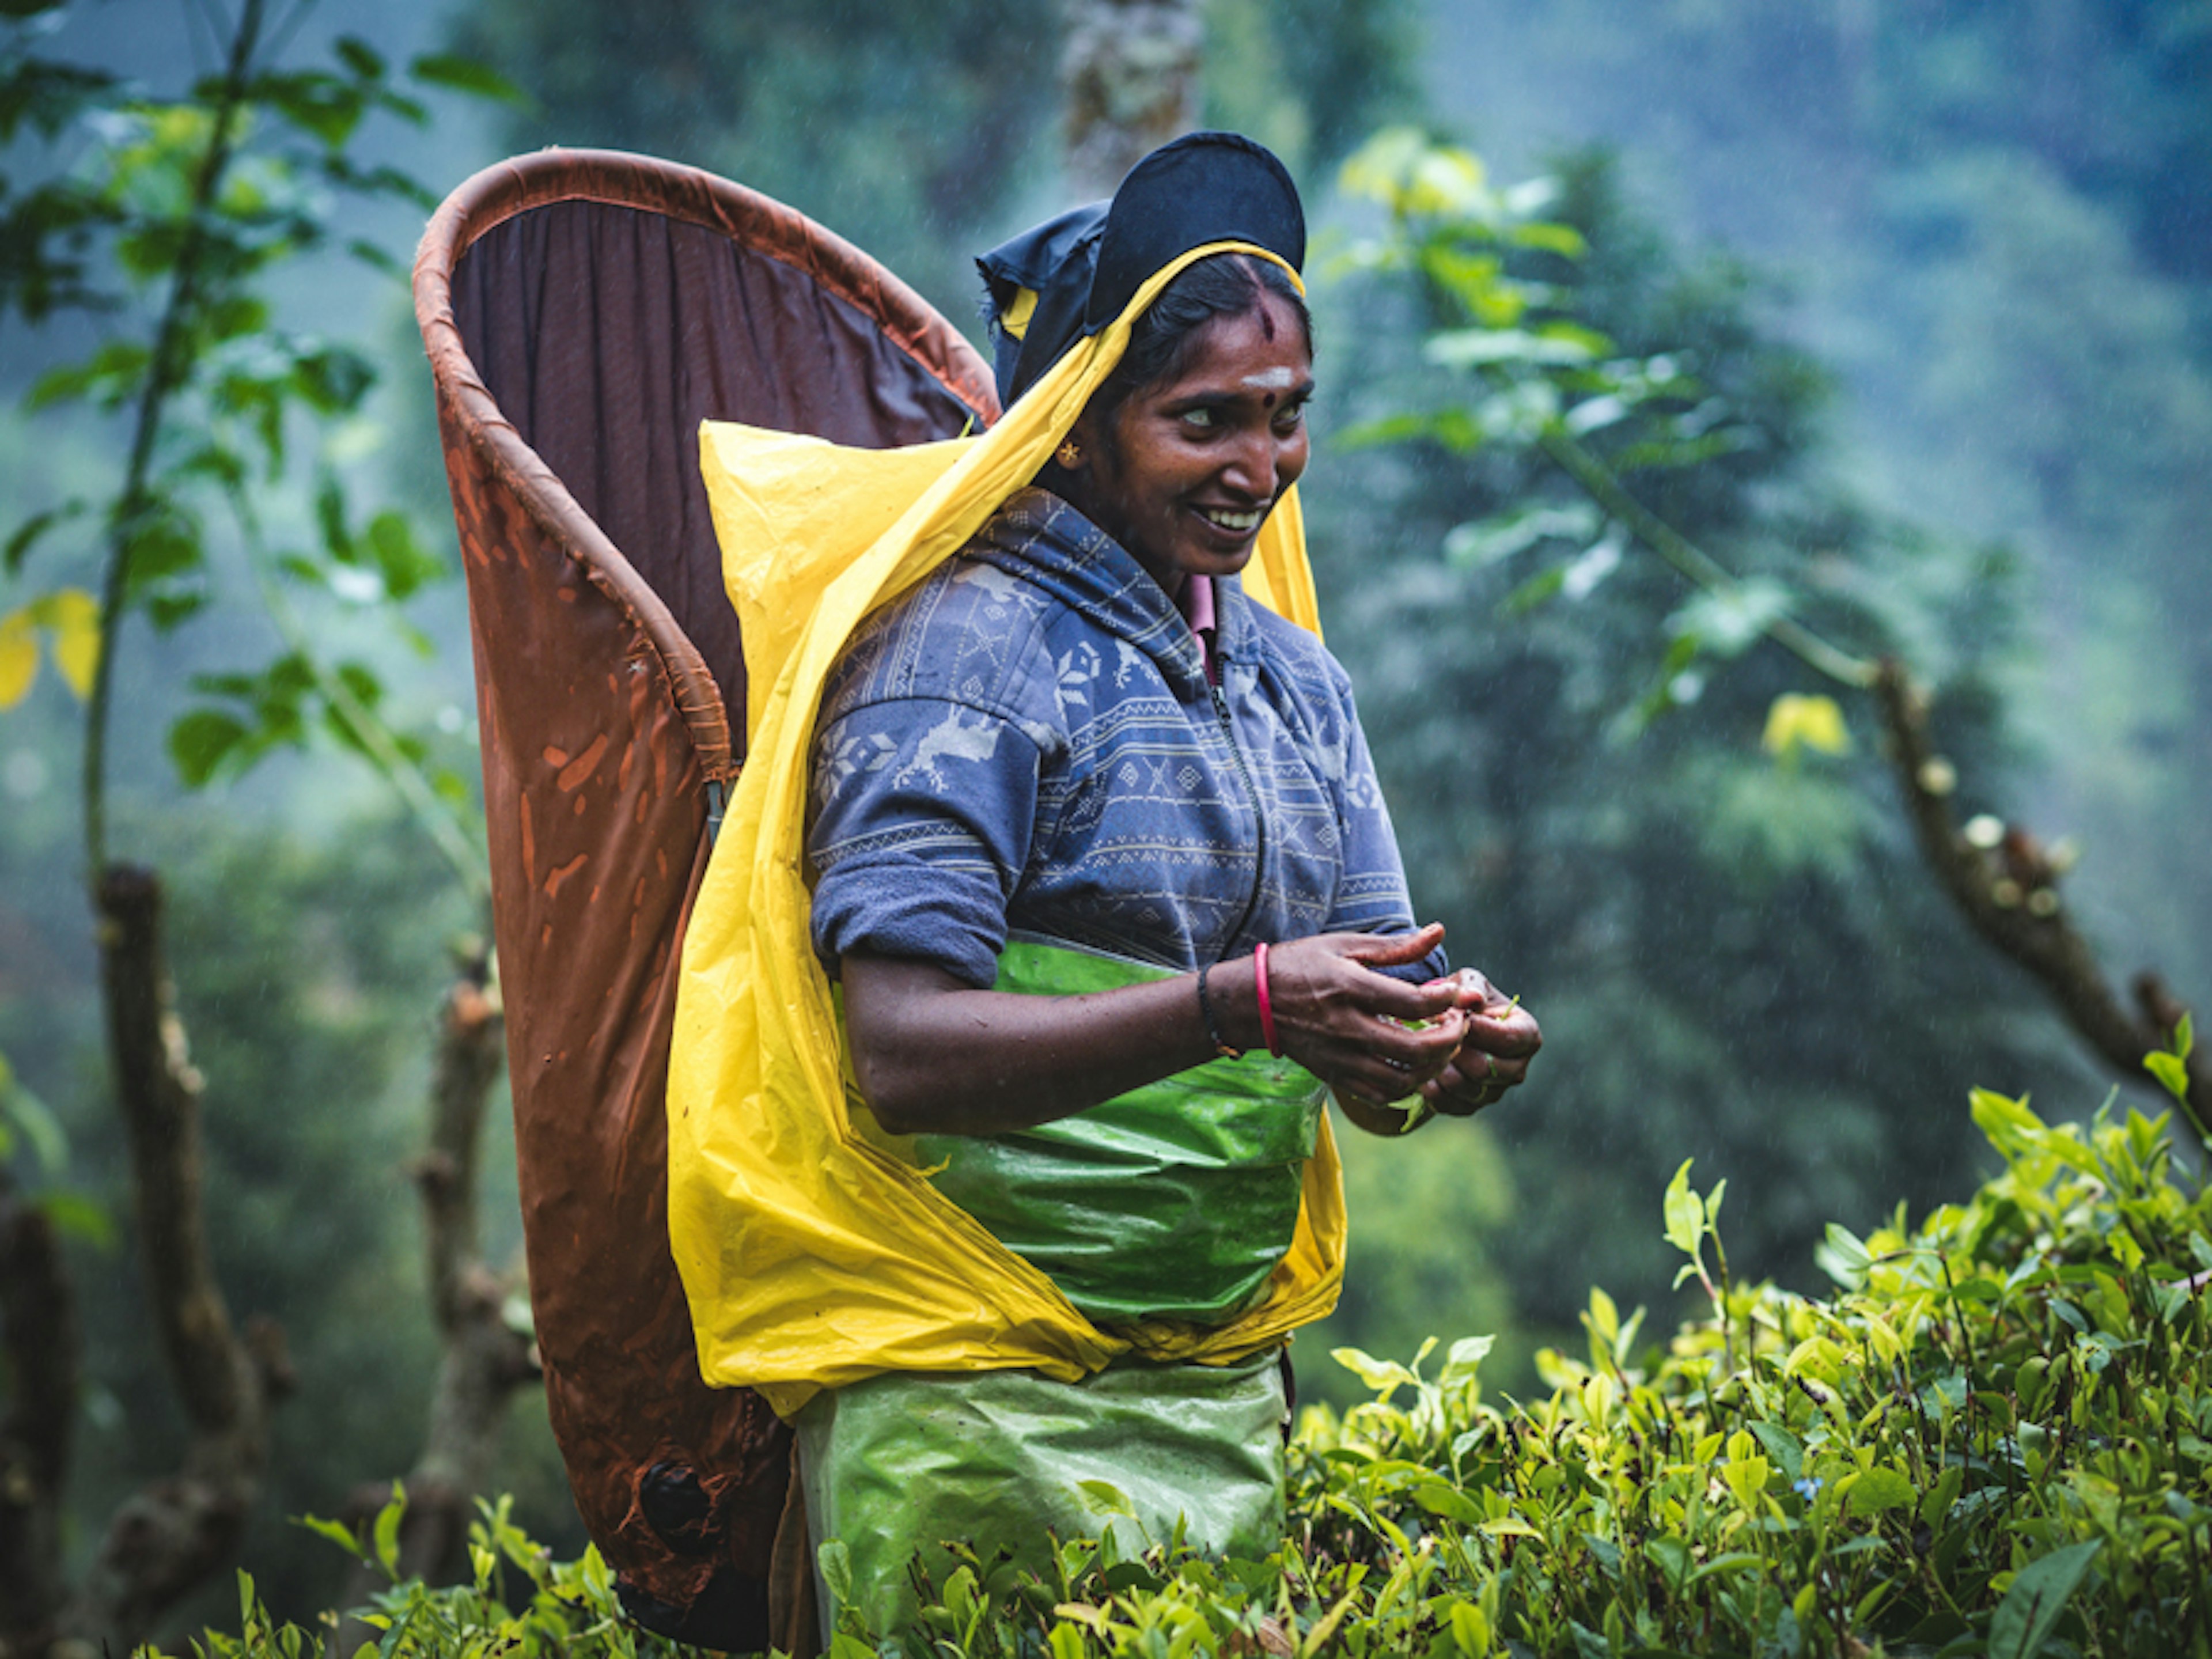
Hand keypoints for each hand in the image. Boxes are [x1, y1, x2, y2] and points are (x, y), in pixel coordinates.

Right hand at [1257, 925, 1468, 1112]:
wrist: (1253, 1002)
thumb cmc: (1300, 965)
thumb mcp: (1345, 945)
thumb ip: (1396, 946)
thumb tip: (1439, 931)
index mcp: (1350, 988)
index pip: (1414, 1002)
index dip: (1445, 999)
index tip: (1452, 993)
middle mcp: (1346, 1027)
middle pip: (1415, 1048)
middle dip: (1450, 1040)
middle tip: (1458, 1025)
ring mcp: (1339, 1057)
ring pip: (1401, 1079)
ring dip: (1432, 1067)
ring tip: (1441, 1048)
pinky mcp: (1334, 1075)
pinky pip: (1379, 1094)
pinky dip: (1405, 1087)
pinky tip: (1413, 1067)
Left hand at [1418, 968, 1540, 1117]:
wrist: (1447, 1024)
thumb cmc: (1464, 999)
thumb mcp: (1470, 982)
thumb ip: (1471, 987)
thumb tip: (1473, 998)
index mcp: (1527, 1035)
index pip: (1509, 1039)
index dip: (1479, 1029)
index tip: (1456, 1016)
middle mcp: (1517, 1068)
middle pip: (1485, 1069)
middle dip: (1455, 1050)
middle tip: (1436, 1033)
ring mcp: (1495, 1091)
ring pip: (1463, 1087)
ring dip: (1439, 1066)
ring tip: (1428, 1047)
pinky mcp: (1471, 1106)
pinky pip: (1446, 1103)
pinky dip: (1429, 1085)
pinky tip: (1423, 1066)